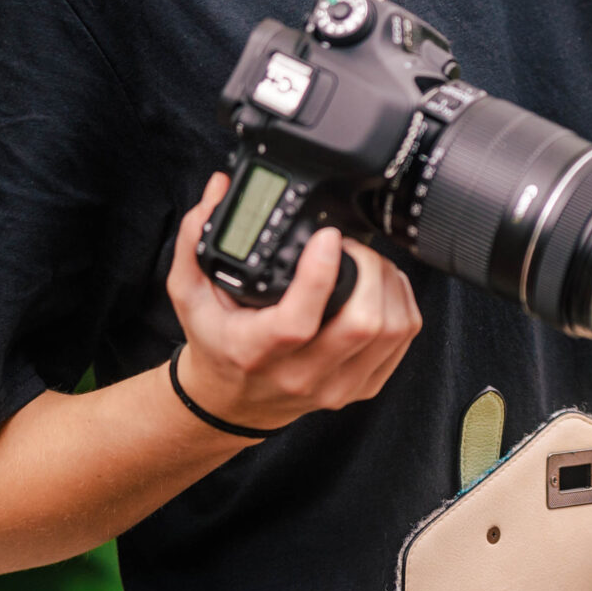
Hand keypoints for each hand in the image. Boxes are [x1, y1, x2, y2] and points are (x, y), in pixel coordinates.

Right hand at [165, 171, 422, 433]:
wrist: (232, 402)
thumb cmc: (216, 344)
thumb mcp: (189, 293)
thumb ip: (194, 239)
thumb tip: (218, 188)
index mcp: (255, 351)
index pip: (298, 321)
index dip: (321, 275)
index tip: (327, 236)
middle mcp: (300, 374)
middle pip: (363, 324)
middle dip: (368, 268)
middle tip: (350, 245)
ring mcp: (336, 386)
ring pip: (391, 330)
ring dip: (387, 284)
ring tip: (366, 262)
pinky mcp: (362, 387)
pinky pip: (402, 341)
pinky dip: (400, 304)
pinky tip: (380, 287)